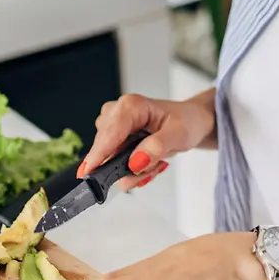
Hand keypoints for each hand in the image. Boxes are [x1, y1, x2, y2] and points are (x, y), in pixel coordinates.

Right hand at [79, 91, 214, 190]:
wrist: (190, 121)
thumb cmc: (186, 122)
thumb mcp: (179, 135)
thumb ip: (157, 148)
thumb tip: (135, 162)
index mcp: (131, 106)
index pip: (109, 133)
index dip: (98, 155)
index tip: (88, 173)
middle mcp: (116, 114)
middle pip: (107, 151)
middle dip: (130, 168)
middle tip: (156, 166)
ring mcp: (112, 127)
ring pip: (109, 162)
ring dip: (134, 171)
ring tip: (156, 162)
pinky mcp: (113, 140)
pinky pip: (114, 165)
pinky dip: (132, 170)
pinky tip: (148, 162)